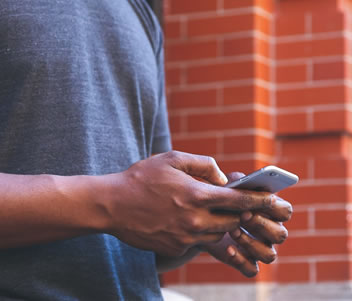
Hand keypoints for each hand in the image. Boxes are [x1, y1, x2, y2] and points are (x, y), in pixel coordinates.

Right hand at [100, 151, 274, 256]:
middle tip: (237, 205)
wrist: (113, 205)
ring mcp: (185, 237)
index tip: (275, 201)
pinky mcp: (175, 247)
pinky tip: (188, 221)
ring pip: (218, 235)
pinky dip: (202, 232)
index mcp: (197, 195)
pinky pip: (198, 242)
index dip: (260, 200)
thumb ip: (203, 164)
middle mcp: (195, 219)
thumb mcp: (172, 158)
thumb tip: (222, 177)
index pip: (239, 200)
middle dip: (239, 214)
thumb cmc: (142, 177)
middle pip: (232, 222)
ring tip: (210, 211)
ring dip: (221, 224)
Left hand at [202, 172, 291, 276]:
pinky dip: (241, 260)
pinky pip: (252, 269)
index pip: (286, 211)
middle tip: (242, 214)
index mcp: (271, 211)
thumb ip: (238, 181)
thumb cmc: (221, 199)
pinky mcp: (245, 262)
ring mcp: (259, 249)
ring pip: (269, 255)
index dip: (275, 208)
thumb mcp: (227, 187)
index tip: (257, 201)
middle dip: (261, 224)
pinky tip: (228, 248)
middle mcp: (270, 232)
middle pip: (280, 234)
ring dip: (252, 243)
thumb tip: (242, 180)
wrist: (201, 218)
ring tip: (232, 230)